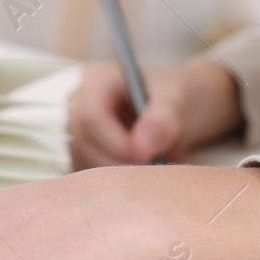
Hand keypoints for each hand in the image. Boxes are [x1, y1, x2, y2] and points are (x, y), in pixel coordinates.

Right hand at [66, 60, 241, 167]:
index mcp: (97, 79)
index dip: (117, 142)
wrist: (181, 111)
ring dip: (117, 174)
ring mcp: (78, 130)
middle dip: (118, 160)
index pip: (91, 116)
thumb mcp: (178, 99)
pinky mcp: (84, 153)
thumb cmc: (178, 96)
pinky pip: (90, 175)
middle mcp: (79, 103)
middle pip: (84, 142)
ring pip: (84, 162)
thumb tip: (143, 145)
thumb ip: (163, 118)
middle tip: (153, 165)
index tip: (148, 156)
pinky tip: (140, 172)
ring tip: (151, 165)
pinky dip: (115, 181)